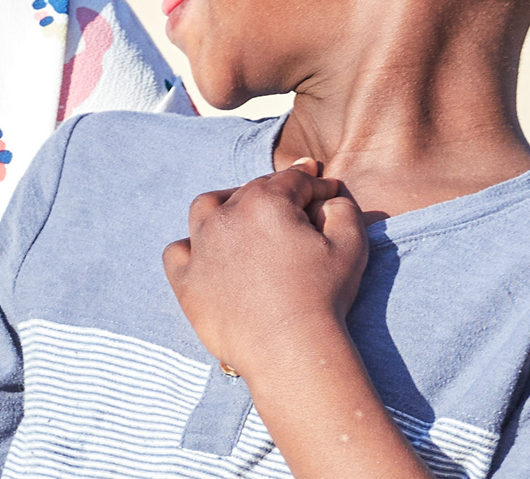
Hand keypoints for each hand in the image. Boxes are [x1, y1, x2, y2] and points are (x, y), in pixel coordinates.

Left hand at [161, 158, 370, 376]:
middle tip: (296, 204)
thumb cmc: (323, 296)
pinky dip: (191, 247)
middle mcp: (225, 216)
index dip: (315, 183)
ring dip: (226, 205)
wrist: (289, 349)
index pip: (293, 180)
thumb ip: (343, 209)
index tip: (326, 190)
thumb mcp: (351, 244)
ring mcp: (200, 247)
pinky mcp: (186, 281)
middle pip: (251, 191)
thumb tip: (328, 198)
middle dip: (277, 193)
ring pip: (206, 209)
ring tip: (243, 216)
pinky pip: (178, 252)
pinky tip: (206, 253)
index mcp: (265, 201)